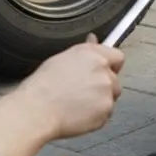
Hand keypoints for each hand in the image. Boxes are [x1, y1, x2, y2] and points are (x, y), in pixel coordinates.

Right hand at [0, 36, 125, 155]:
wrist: (38, 110)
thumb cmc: (43, 85)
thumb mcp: (61, 59)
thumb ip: (84, 50)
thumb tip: (94, 39)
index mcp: (92, 54)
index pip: (117, 57)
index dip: (110, 66)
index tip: (102, 73)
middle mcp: (103, 70)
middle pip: (115, 80)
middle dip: (103, 86)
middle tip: (82, 93)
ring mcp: (107, 91)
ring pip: (111, 97)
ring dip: (100, 101)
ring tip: (77, 105)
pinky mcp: (106, 110)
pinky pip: (106, 114)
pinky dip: (96, 116)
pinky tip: (77, 114)